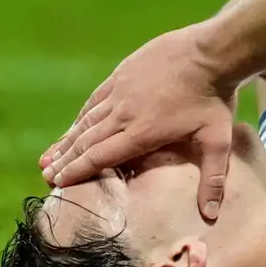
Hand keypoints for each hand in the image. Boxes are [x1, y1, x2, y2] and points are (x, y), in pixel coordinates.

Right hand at [41, 24, 236, 219]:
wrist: (211, 51)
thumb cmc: (215, 98)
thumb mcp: (218, 142)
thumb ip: (213, 180)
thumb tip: (210, 215)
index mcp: (142, 132)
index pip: (100, 156)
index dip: (76, 171)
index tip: (58, 182)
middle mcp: (124, 113)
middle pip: (86, 141)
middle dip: (65, 160)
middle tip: (47, 175)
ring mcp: (120, 90)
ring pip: (86, 120)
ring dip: (67, 140)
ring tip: (50, 156)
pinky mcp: (121, 74)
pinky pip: (95, 99)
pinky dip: (82, 116)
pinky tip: (75, 125)